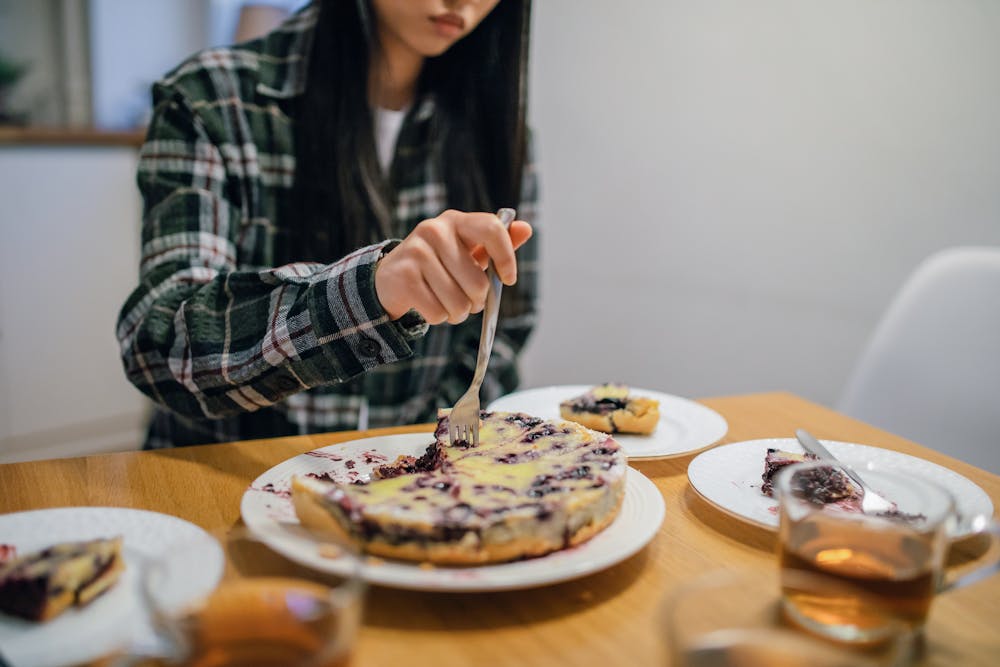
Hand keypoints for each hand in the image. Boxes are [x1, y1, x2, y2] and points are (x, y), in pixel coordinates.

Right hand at [375, 209, 532, 324]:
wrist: (391, 278)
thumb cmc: (440, 266)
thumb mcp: (468, 252)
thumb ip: (498, 243)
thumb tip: (526, 228)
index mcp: (456, 221)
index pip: (491, 229)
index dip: (506, 258)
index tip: (508, 280)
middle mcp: (434, 230)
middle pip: (477, 282)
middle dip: (478, 301)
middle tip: (470, 301)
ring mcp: (416, 252)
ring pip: (457, 302)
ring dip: (457, 313)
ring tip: (448, 304)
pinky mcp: (403, 276)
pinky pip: (437, 312)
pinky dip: (438, 318)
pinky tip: (429, 306)